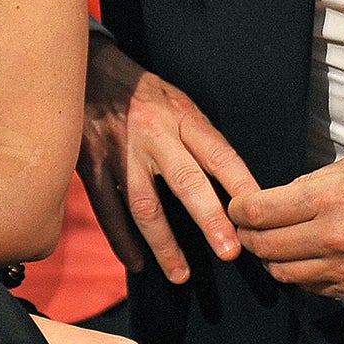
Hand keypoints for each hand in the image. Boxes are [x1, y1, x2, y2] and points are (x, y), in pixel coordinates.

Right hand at [80, 37, 256, 282]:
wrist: (86, 68)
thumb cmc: (141, 91)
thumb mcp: (178, 102)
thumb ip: (199, 138)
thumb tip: (230, 183)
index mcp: (181, 118)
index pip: (219, 154)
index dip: (240, 185)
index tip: (257, 216)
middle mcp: (153, 135)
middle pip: (186, 182)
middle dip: (210, 220)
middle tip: (230, 252)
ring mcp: (120, 151)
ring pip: (144, 205)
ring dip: (164, 244)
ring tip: (180, 275)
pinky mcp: (90, 164)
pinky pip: (108, 209)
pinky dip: (121, 240)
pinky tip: (136, 262)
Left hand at [229, 152, 343, 301]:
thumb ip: (316, 182)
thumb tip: (284, 198)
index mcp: (328, 198)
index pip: (256, 212)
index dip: (237, 211)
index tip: (236, 209)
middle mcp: (333, 238)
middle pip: (262, 247)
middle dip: (248, 237)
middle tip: (248, 229)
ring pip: (284, 274)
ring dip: (274, 260)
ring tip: (278, 246)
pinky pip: (316, 289)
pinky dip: (305, 276)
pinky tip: (311, 261)